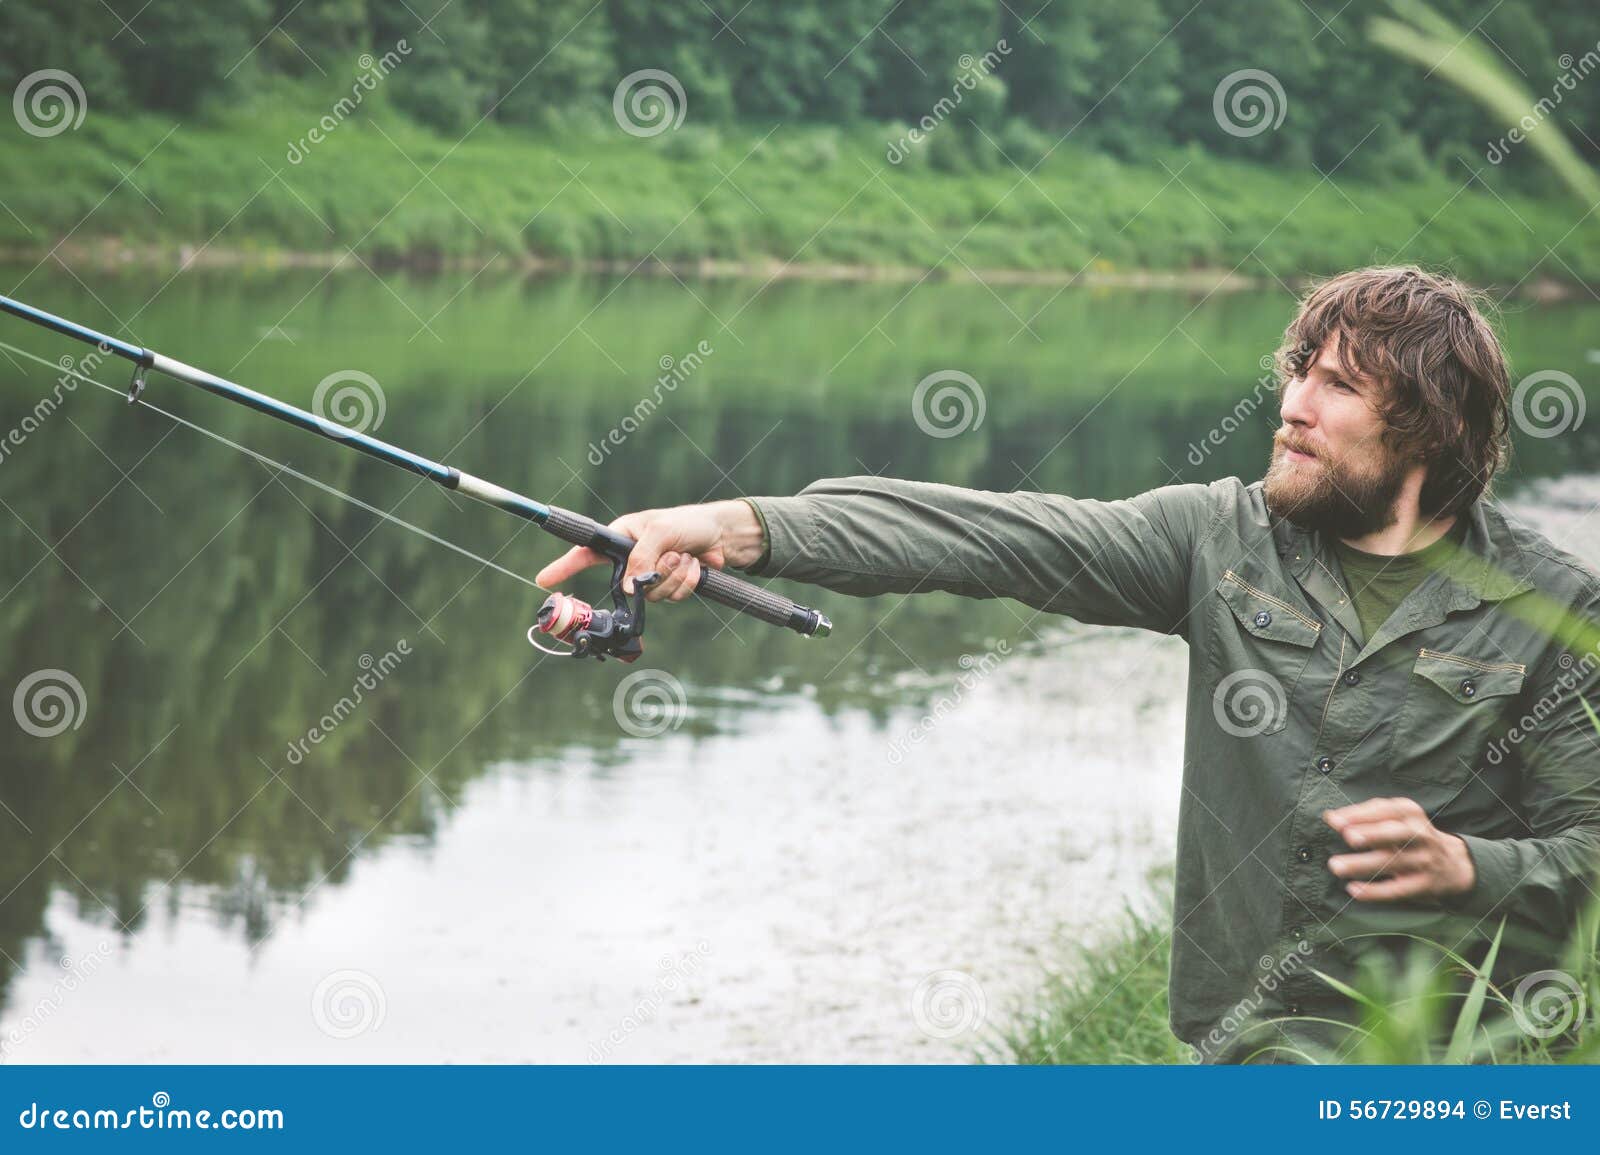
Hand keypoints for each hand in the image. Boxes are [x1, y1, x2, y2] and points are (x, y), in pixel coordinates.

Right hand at [533, 499, 763, 602]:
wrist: (723, 535)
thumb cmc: (689, 523)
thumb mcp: (661, 532)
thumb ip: (641, 558)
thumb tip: (629, 588)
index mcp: (622, 536)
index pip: (586, 552)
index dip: (564, 566)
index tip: (544, 580)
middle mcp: (633, 558)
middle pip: (627, 585)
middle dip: (655, 575)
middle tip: (674, 555)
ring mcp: (651, 575)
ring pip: (652, 595)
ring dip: (675, 576)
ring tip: (686, 555)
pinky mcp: (669, 586)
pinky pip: (671, 598)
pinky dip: (686, 582)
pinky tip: (695, 565)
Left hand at [1323, 796, 1476, 901]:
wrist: (1454, 864)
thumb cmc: (1411, 836)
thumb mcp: (1395, 818)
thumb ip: (1364, 816)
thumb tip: (1331, 818)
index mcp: (1409, 812)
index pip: (1385, 809)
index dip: (1360, 814)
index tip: (1334, 820)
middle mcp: (1420, 834)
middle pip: (1395, 833)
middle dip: (1372, 834)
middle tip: (1349, 837)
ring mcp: (1424, 860)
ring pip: (1393, 861)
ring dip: (1363, 864)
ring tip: (1336, 866)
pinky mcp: (1424, 884)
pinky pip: (1397, 889)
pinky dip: (1375, 891)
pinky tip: (1353, 889)